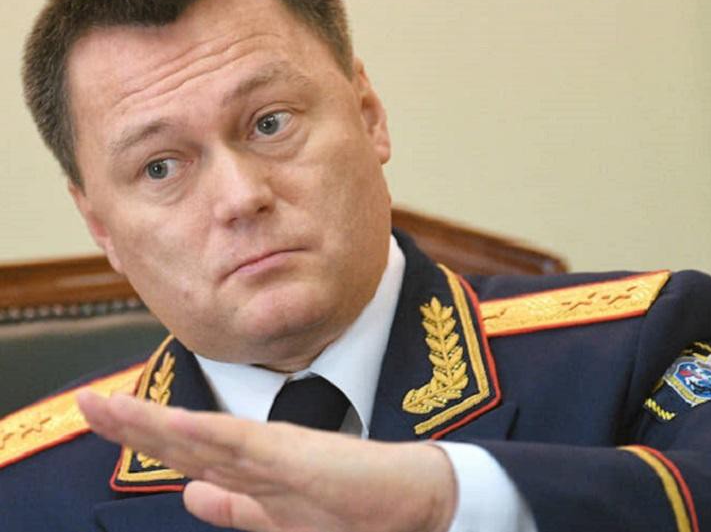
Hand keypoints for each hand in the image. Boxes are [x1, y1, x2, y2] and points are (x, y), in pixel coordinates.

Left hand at [77, 391, 455, 531]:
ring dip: (150, 422)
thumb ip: (236, 506)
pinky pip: (242, 444)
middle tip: (86, 403)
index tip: (105, 417)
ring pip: (200, 434)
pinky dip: (204, 431)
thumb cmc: (354, 508)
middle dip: (131, 423)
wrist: (413, 497)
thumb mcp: (279, 517)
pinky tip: (172, 421)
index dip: (142, 434)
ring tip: (105, 406)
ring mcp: (274, 453)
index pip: (184, 449)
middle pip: (181, 437)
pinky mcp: (297, 456)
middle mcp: (255, 454)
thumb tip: (190, 496)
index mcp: (249, 468)